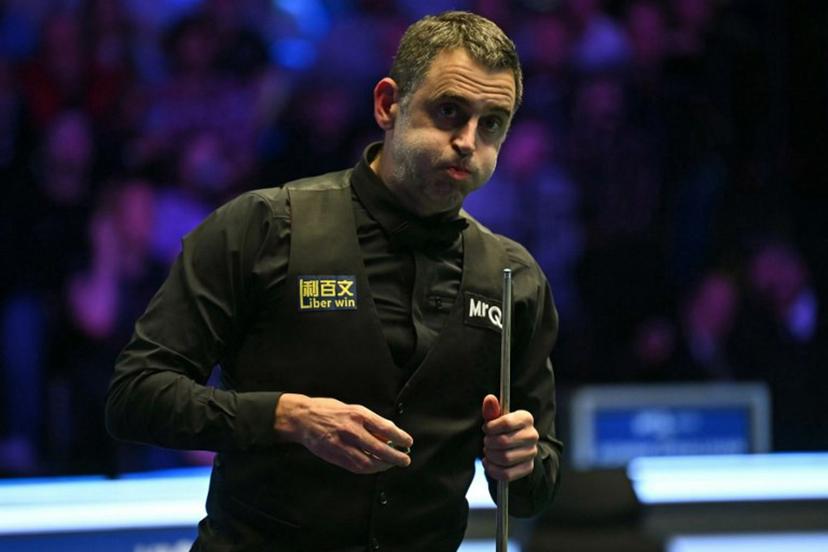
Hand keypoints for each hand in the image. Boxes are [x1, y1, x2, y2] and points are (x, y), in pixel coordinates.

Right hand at [274, 393, 412, 473]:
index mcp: (358, 414)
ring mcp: (342, 445)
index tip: (408, 442)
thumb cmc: (329, 410)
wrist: (302, 418)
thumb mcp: (352, 409)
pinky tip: (375, 467)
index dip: (400, 437)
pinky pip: (355, 467)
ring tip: (390, 465)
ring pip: (368, 462)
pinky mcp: (334, 456)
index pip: (385, 428)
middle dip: (396, 457)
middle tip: (405, 460)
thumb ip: (370, 422)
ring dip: (383, 466)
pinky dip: (368, 469)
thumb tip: (389, 436)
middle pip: (380, 448)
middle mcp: (351, 430)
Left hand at [481, 394, 537, 481]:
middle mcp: (533, 435)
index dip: (490, 428)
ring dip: (490, 456)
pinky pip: (507, 474)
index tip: (486, 429)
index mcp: (526, 418)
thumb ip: (492, 410)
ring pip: (505, 458)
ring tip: (488, 451)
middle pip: (503, 442)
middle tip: (486, 441)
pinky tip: (488, 463)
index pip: (505, 423)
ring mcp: (532, 452)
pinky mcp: (528, 468)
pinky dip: (493, 470)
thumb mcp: (496, 418)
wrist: (514, 446)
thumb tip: (489, 398)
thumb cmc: (502, 429)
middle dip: (488, 443)